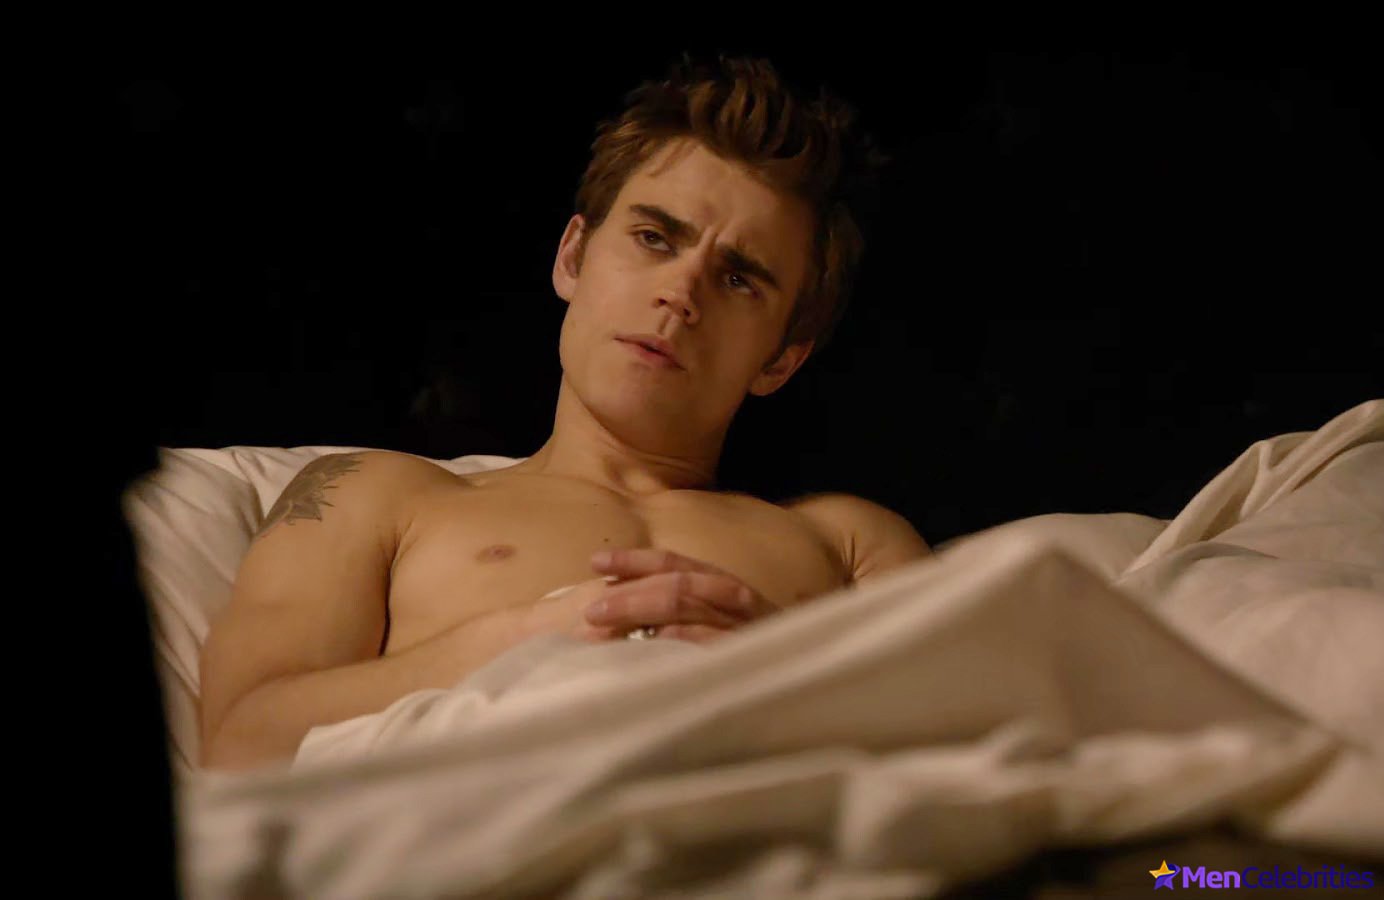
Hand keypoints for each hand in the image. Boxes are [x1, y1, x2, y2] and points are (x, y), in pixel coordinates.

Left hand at [578, 548, 776, 643]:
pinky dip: (675, 641)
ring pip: (686, 606)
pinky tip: (648, 646)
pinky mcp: (749, 656)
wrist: (809, 678)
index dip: (634, 560)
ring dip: (639, 611)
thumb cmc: (755, 650)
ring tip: (602, 624)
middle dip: (629, 592)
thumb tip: (627, 602)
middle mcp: (736, 599)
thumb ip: (686, 610)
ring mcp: (745, 626)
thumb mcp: (721, 621)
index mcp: (724, 585)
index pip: (675, 564)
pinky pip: (707, 643)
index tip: (596, 562)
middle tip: (589, 609)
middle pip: (676, 584)